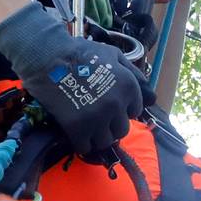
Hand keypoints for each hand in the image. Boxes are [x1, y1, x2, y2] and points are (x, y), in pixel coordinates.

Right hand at [0, 1, 144, 155]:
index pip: (134, 112)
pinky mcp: (78, 128)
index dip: (121, 110)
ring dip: (97, 137)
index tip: (107, 105)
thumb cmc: (80, 52)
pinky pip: (85, 147)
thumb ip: (134, 74)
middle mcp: (117, 104)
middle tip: (96, 118)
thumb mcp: (113, 55)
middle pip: (122, 130)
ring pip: (105, 141)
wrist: (47, 56)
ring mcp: (98, 117)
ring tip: (86, 126)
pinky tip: (75, 133)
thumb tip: (152, 98)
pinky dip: (81, 143)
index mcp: (128, 86)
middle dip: (111, 125)